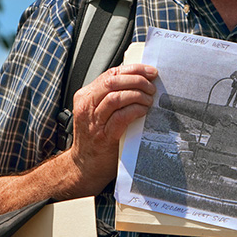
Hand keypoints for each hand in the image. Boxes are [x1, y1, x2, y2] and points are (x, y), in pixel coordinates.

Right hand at [67, 63, 157, 195]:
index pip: (111, 74)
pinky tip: (143, 111)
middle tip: (151, 86)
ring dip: (137, 95)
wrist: (84, 166)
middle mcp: (87, 106)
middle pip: (113, 82)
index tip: (150, 71)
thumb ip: (111, 96)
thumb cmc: (95, 138)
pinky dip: (135, 110)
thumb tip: (139, 82)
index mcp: (86, 96)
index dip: (133, 70)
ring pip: (116, 97)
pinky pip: (121, 116)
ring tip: (149, 99)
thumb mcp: (98, 111)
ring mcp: (94, 121)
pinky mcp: (103, 135)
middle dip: (137, 80)